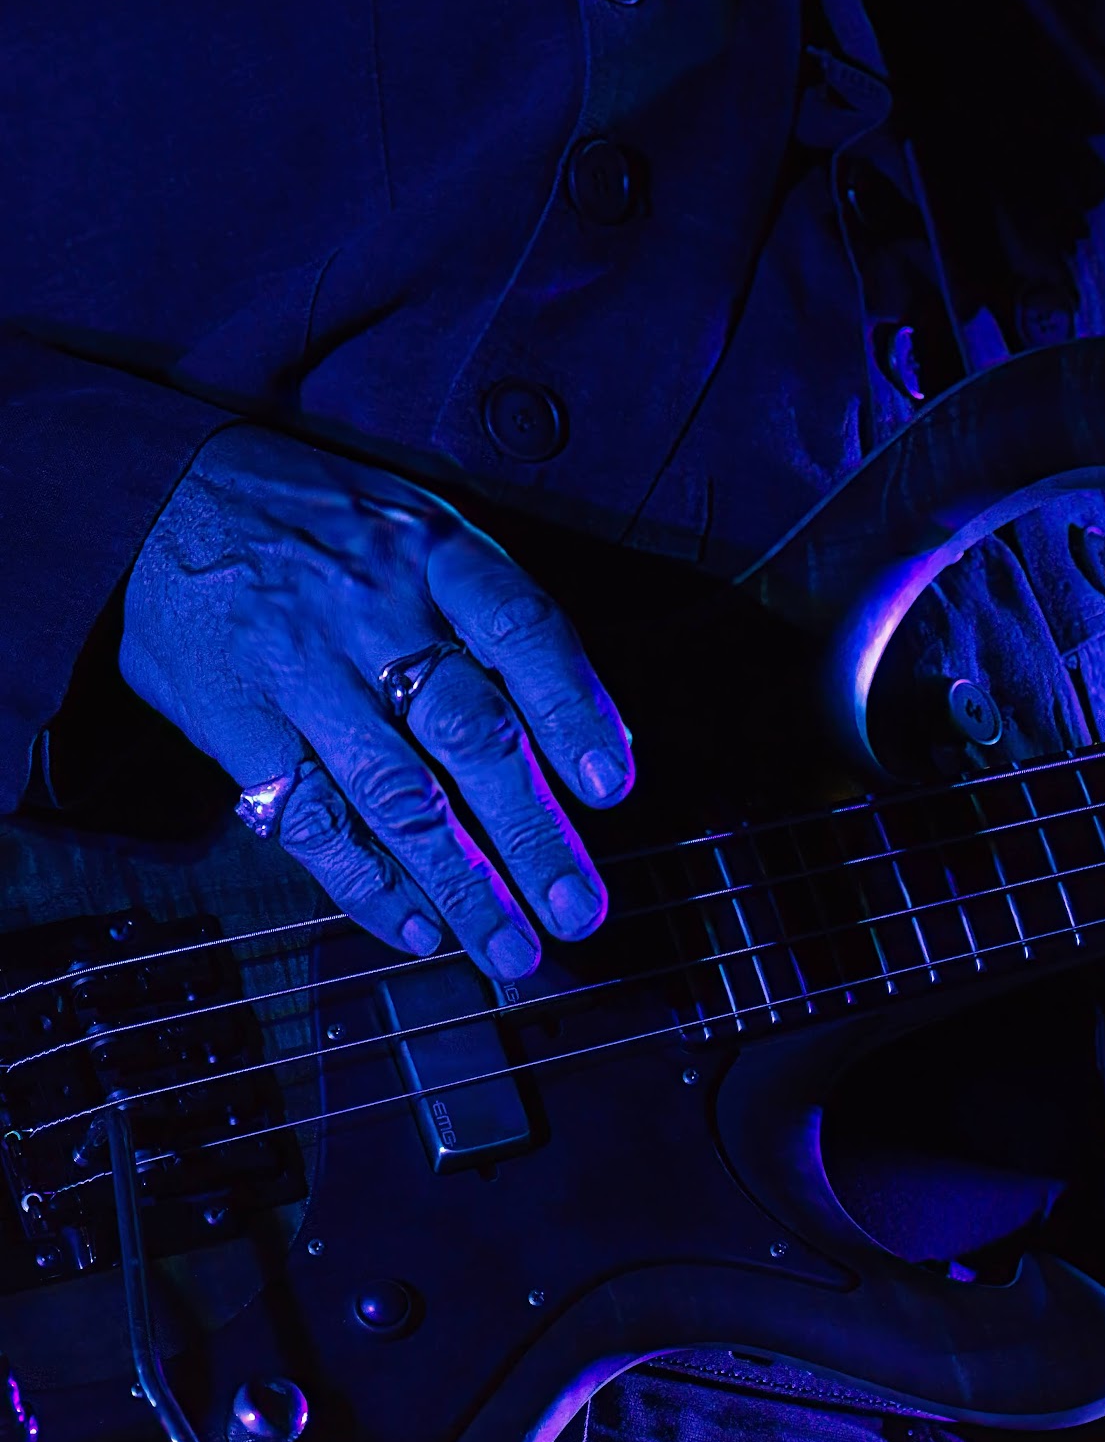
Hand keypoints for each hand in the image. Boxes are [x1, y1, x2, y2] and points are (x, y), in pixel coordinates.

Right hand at [120, 426, 633, 977]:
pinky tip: (417, 928)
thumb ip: (497, 617)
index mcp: (432, 550)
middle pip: (469, 731)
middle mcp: (372, 610)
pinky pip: (312, 818)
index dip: (574, 709)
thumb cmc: (320, 523)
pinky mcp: (239, 723)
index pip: (521, 629)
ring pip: (396, 794)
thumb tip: (597, 731)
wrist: (156, 493)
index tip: (612, 788)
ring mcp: (301, 671)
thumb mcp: (417, 527)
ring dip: (462, 883)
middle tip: (578, 911)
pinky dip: (367, 882)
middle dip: (532, 834)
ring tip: (511, 949)